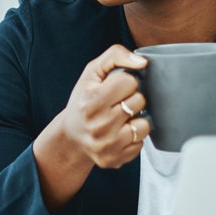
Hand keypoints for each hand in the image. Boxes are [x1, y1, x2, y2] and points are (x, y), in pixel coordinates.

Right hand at [58, 44, 148, 169]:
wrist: (71, 136)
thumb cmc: (83, 100)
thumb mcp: (92, 72)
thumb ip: (115, 56)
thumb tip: (143, 62)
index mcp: (92, 101)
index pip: (129, 81)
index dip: (125, 82)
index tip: (114, 88)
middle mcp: (99, 125)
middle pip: (139, 101)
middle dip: (131, 99)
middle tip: (117, 103)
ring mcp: (108, 145)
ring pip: (144, 125)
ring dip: (136, 119)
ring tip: (121, 119)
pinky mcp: (115, 159)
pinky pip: (141, 143)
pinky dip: (133, 137)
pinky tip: (119, 134)